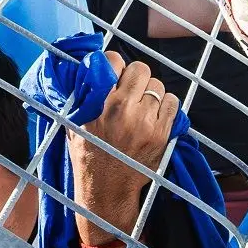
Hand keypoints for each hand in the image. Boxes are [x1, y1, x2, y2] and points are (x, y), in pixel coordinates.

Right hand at [69, 51, 176, 208]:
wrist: (107, 188)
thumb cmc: (88, 152)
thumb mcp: (74, 119)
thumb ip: (84, 92)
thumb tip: (92, 65)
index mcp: (99, 102)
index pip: (113, 60)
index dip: (114, 63)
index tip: (113, 72)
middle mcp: (124, 109)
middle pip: (140, 69)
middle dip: (135, 76)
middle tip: (129, 89)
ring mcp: (146, 121)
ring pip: (158, 85)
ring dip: (150, 91)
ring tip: (141, 104)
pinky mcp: (162, 134)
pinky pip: (173, 103)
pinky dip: (165, 104)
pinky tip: (153, 113)